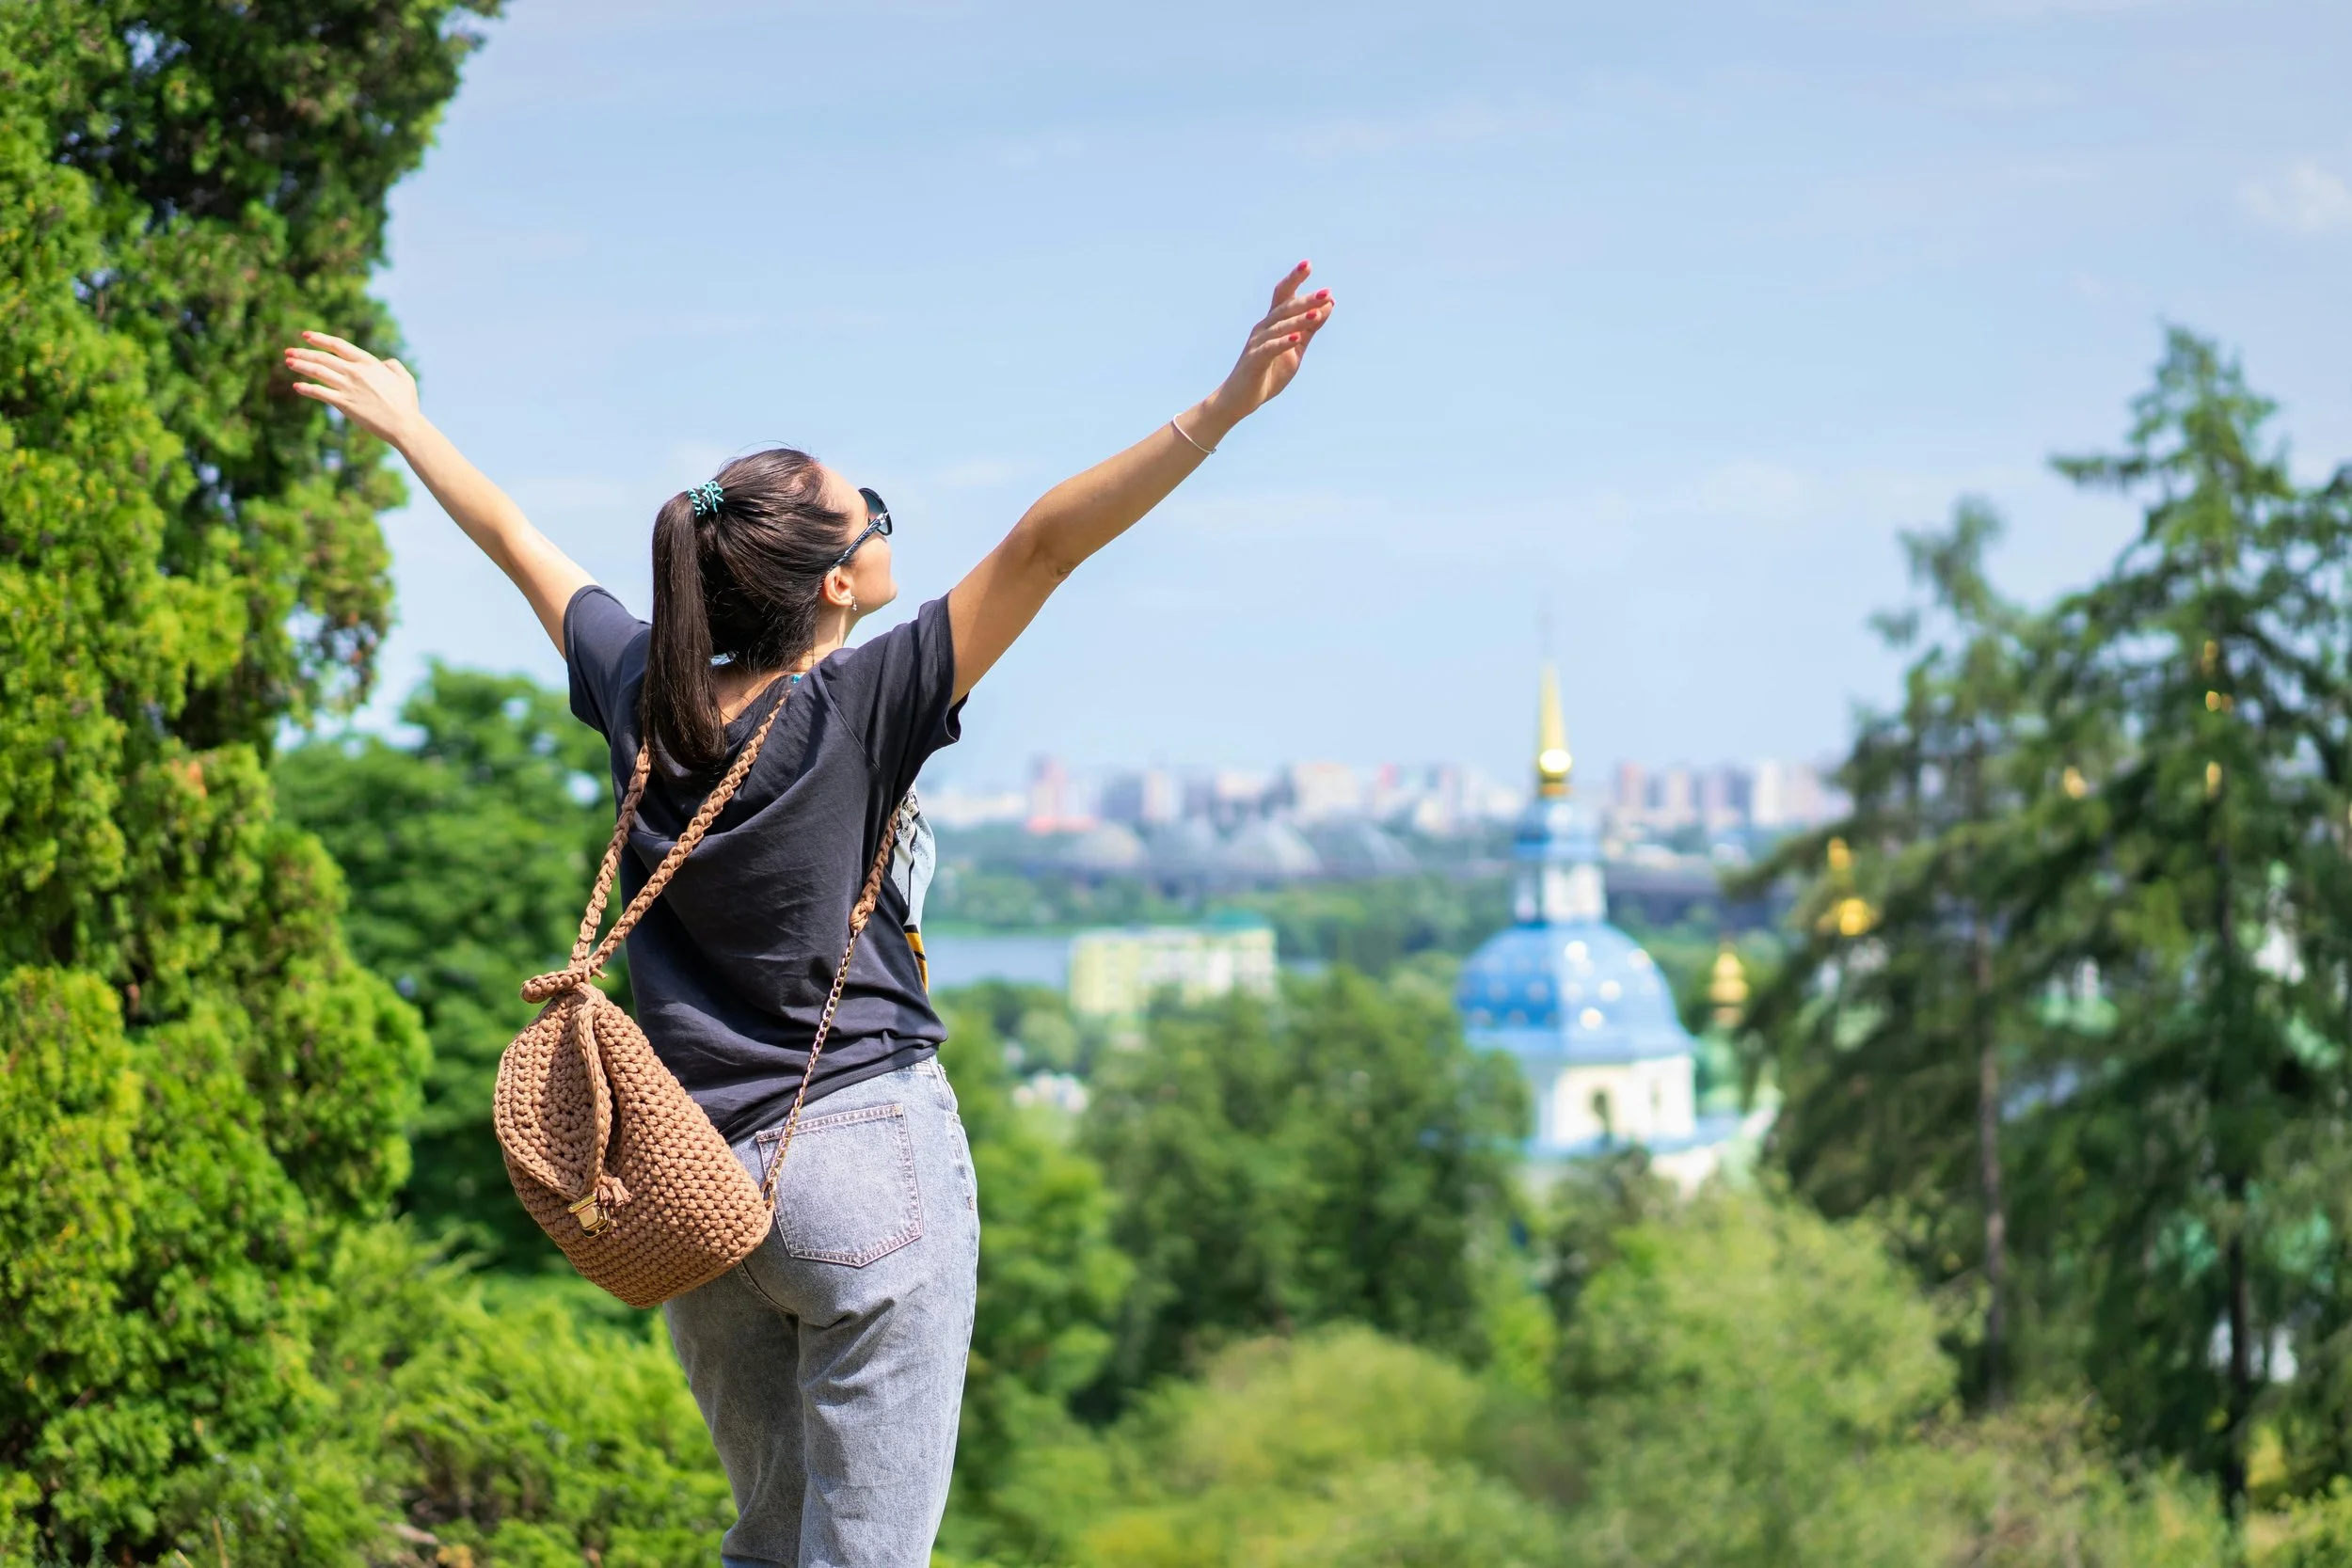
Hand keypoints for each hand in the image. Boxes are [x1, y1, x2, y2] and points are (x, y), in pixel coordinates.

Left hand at [284, 332, 423, 446]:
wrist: (404, 424)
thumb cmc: (406, 403)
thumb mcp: (405, 378)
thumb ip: (393, 365)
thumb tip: (385, 362)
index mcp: (368, 363)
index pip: (338, 345)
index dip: (320, 338)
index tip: (306, 335)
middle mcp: (355, 372)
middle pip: (323, 358)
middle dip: (303, 352)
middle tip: (289, 351)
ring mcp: (348, 387)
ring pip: (318, 372)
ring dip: (301, 366)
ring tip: (288, 362)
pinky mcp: (344, 403)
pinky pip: (320, 393)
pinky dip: (307, 389)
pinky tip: (297, 386)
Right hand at [1202, 261, 1334, 430]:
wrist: (1239, 400)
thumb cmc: (1267, 374)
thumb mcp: (1295, 350)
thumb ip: (1310, 329)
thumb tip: (1327, 306)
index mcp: (1272, 324)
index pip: (1283, 296)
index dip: (1294, 279)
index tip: (1308, 264)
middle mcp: (1263, 328)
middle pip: (1284, 308)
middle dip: (1306, 300)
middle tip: (1326, 293)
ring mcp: (1256, 343)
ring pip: (1279, 326)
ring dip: (1300, 319)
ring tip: (1318, 313)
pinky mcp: (1254, 361)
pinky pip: (1269, 348)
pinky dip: (1283, 342)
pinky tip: (1297, 337)